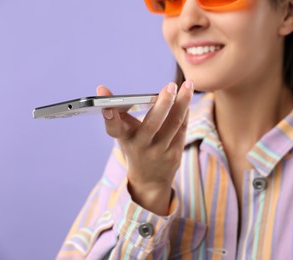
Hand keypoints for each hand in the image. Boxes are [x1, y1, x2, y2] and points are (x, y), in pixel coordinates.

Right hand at [97, 81, 193, 214]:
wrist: (150, 180)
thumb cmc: (136, 148)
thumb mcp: (124, 134)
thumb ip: (120, 114)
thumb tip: (105, 90)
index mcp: (124, 139)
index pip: (114, 128)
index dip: (109, 115)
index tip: (104, 100)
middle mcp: (140, 147)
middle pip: (152, 124)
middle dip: (163, 103)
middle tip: (171, 85)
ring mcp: (159, 153)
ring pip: (173, 124)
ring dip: (182, 102)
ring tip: (188, 84)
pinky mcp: (174, 155)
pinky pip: (182, 128)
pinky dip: (185, 111)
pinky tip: (187, 97)